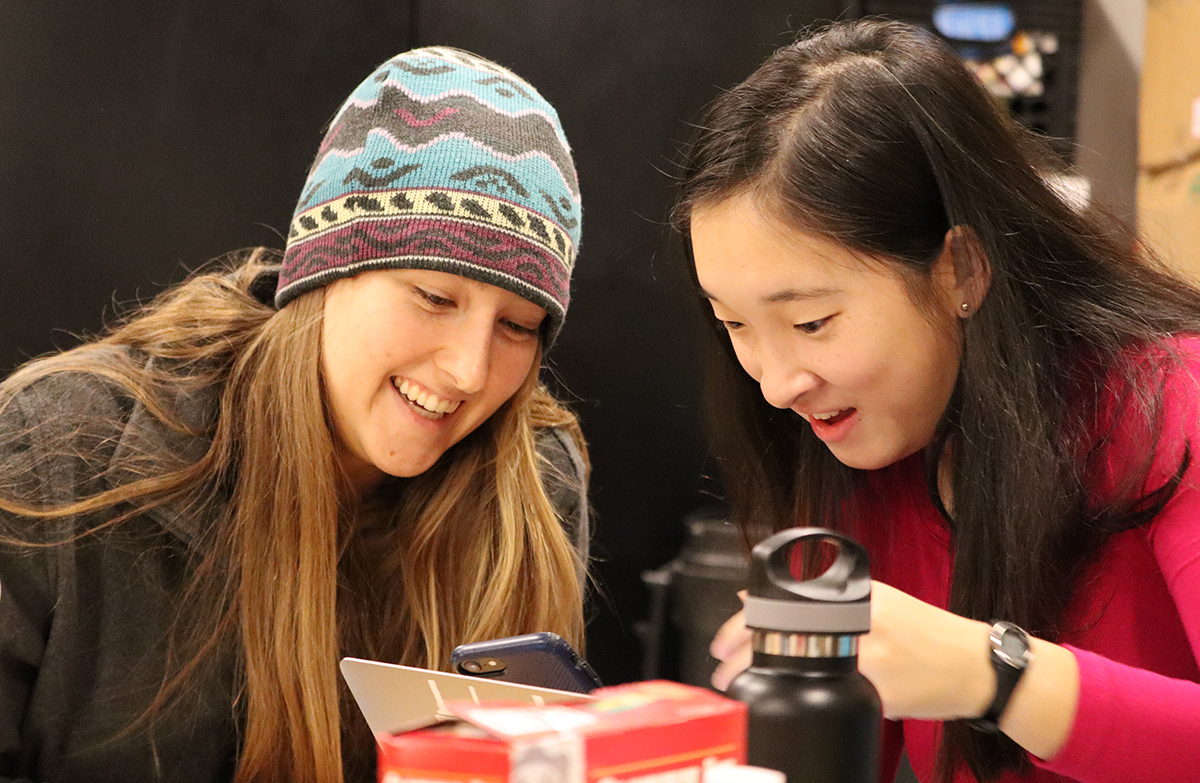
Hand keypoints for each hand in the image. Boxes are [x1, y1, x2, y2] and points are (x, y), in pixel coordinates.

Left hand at [707, 582, 994, 718]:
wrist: (976, 666)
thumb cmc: (927, 635)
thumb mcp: (874, 601)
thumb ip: (819, 600)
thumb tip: (756, 598)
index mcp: (854, 596)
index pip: (782, 604)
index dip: (740, 625)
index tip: (722, 641)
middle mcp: (858, 621)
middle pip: (782, 636)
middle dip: (739, 656)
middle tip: (721, 668)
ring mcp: (868, 657)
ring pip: (797, 669)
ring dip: (761, 681)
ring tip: (739, 688)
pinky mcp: (879, 692)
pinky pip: (827, 697)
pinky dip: (800, 701)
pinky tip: (784, 704)